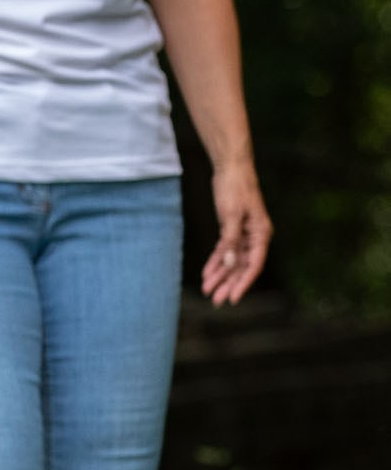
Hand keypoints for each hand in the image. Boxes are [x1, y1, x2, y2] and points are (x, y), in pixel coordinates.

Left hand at [202, 163, 271, 305]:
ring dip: (221, 275)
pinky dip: (216, 262)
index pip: (253, 265)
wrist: (231, 168)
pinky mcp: (232, 229)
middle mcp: (255, 237)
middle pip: (242, 266)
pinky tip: (207, 274)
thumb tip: (230, 265)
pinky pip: (225, 250)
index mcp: (261, 234)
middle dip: (229, 284)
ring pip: (232, 260)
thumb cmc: (235, 189)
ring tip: (208, 291)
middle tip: (216, 301)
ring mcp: (244, 233)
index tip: (233, 298)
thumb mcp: (230, 216)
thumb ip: (230, 241)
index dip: (243, 283)